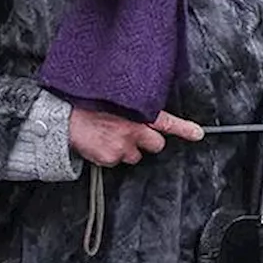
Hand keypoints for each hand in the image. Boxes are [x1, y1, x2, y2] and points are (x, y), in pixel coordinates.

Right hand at [69, 109, 203, 166]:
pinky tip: (102, 144)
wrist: (64, 119)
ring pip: (136, 156)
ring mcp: (121, 147)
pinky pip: (117, 162)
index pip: (166, 122)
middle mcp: (132, 131)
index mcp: (136, 114)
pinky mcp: (109, 158)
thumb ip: (134, 109)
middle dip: (148, 141)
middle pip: (156, 145)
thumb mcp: (116, 100)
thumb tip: (146, 115)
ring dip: (128, 149)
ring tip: (112, 136)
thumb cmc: (89, 106)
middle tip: (133, 133)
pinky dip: (111, 156)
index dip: (184, 128)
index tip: (198, 133)